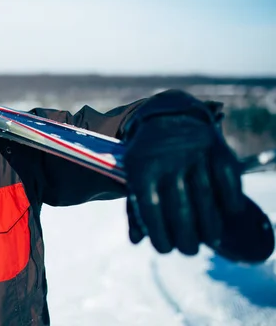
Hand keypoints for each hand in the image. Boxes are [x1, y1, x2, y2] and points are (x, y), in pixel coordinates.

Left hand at [123, 90, 273, 262]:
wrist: (168, 116)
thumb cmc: (149, 155)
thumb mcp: (134, 174)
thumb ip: (135, 207)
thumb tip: (138, 241)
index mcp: (142, 170)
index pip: (152, 213)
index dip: (160, 237)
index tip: (165, 249)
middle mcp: (169, 163)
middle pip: (181, 213)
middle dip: (186, 240)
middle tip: (189, 249)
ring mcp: (195, 156)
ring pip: (207, 202)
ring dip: (210, 228)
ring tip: (209, 240)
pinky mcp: (218, 150)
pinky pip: (229, 185)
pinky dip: (230, 204)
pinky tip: (227, 214)